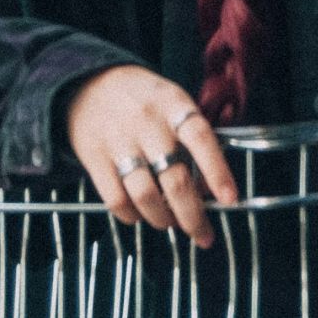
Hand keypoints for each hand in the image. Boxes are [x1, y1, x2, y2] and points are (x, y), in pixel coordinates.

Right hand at [66, 65, 238, 247]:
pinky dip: (132, 216)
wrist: (87, 83)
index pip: (202, 139)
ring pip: (145, 194)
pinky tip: (140, 215)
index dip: (218, 171)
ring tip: (170, 222)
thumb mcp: (173, 101)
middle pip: (174, 178)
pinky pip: (115, 199)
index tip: (230, 200)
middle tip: (203, 234)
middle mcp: (147, 123)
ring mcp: (119, 141)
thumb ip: (193, 136)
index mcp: (174, 105)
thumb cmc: (144, 98)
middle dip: (192, 215)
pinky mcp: (94, 158)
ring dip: (163, 218)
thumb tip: (210, 187)